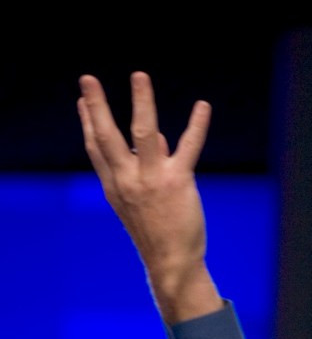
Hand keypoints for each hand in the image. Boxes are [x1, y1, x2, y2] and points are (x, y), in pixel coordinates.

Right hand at [78, 72, 221, 322]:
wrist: (170, 261)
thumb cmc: (158, 231)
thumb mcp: (141, 201)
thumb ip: (145, 167)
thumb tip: (159, 137)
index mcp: (115, 185)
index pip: (96, 148)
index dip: (88, 122)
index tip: (82, 99)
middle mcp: (127, 179)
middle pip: (106, 136)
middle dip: (95, 105)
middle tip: (87, 78)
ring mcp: (151, 179)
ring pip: (143, 132)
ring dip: (141, 102)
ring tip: (139, 76)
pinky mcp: (177, 181)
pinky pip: (188, 147)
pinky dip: (197, 125)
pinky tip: (203, 106)